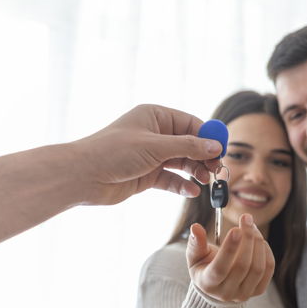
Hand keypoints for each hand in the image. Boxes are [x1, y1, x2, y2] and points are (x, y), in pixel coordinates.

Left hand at [69, 104, 222, 204]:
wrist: (83, 176)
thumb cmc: (114, 152)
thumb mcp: (156, 146)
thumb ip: (188, 147)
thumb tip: (215, 146)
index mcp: (156, 116)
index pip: (191, 124)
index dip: (208, 137)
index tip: (222, 151)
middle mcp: (155, 134)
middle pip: (189, 144)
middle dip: (204, 157)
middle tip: (216, 170)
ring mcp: (151, 155)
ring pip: (182, 162)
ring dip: (195, 172)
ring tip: (205, 181)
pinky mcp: (147, 175)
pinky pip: (171, 178)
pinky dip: (182, 184)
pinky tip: (191, 191)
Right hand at [186, 214, 274, 302]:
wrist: (218, 285)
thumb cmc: (204, 266)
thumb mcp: (195, 256)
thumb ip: (196, 243)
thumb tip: (195, 227)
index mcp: (208, 283)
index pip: (220, 268)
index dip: (229, 249)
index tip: (236, 229)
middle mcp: (226, 293)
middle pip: (242, 266)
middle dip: (247, 239)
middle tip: (246, 219)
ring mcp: (244, 294)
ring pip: (258, 268)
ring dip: (258, 243)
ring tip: (252, 227)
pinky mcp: (258, 291)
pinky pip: (268, 270)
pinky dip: (266, 252)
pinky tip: (259, 240)